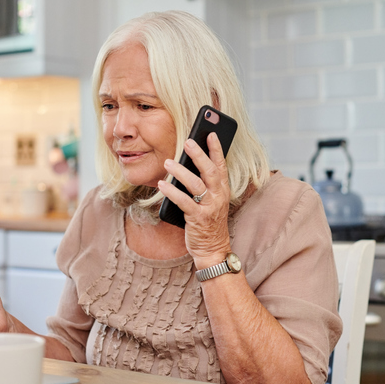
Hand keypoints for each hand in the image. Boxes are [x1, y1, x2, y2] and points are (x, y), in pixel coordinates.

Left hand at [158, 132, 231, 267]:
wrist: (212, 249)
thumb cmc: (208, 222)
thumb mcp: (210, 201)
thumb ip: (203, 184)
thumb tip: (186, 164)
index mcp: (222, 190)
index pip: (221, 165)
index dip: (217, 149)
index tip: (211, 134)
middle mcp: (218, 196)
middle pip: (209, 171)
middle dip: (199, 154)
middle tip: (188, 141)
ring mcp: (209, 207)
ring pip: (195, 184)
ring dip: (180, 171)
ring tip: (168, 162)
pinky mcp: (198, 219)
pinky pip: (184, 202)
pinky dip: (172, 192)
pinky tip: (162, 184)